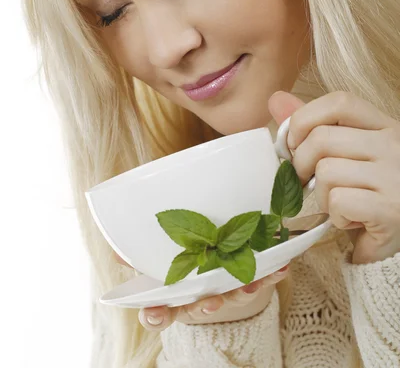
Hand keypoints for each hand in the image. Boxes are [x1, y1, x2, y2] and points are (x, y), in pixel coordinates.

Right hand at [114, 253, 288, 329]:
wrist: (217, 259)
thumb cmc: (183, 259)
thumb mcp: (158, 258)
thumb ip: (139, 253)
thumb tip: (118, 250)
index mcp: (173, 294)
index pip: (158, 312)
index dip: (156, 315)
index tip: (154, 311)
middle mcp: (200, 297)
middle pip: (199, 308)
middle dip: (205, 306)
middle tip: (209, 302)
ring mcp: (226, 290)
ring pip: (233, 296)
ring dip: (242, 292)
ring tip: (250, 284)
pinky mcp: (250, 279)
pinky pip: (262, 279)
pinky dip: (273, 274)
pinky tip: (282, 265)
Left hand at [268, 90, 399, 264]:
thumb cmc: (370, 195)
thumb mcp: (348, 155)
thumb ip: (315, 127)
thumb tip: (277, 99)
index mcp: (385, 126)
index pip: (339, 102)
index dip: (305, 119)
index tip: (295, 145)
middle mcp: (394, 145)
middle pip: (322, 138)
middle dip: (301, 165)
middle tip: (308, 184)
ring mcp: (394, 175)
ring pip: (326, 171)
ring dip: (321, 196)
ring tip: (340, 205)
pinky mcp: (390, 209)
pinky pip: (338, 201)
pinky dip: (336, 216)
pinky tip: (352, 220)